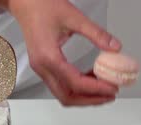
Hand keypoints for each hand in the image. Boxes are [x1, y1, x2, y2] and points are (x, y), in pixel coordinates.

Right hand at [0, 0, 121, 105]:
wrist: (25, 3)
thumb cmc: (43, 6)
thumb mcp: (74, 17)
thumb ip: (96, 34)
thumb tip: (115, 48)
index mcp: (48, 56)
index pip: (74, 82)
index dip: (96, 89)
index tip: (112, 88)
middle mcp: (42, 67)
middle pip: (66, 96)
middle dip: (89, 99)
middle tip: (110, 94)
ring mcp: (40, 68)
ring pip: (62, 93)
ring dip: (83, 95)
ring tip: (103, 88)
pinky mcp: (43, 66)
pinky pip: (60, 84)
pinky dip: (76, 87)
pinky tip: (91, 78)